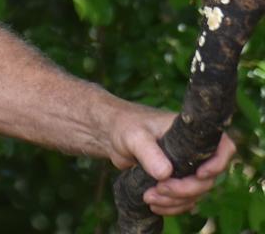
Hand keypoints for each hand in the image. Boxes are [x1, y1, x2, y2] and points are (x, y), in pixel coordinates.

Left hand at [109, 106, 236, 215]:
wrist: (112, 136)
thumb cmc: (125, 126)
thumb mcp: (134, 136)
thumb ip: (148, 152)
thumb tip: (165, 173)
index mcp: (191, 134)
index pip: (223, 147)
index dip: (218, 164)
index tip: (200, 174)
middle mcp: (194, 152)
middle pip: (208, 179)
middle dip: (185, 189)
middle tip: (159, 188)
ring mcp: (187, 168)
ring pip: (196, 194)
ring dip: (175, 201)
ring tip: (148, 197)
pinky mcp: (176, 181)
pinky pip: (184, 201)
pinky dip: (171, 207)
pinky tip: (153, 205)